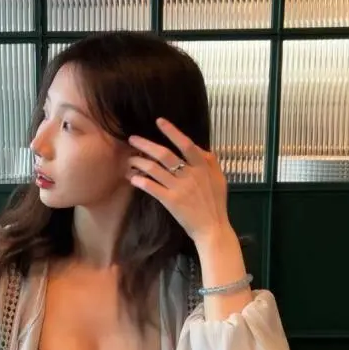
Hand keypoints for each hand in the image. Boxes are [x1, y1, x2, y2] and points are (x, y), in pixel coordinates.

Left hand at [127, 117, 231, 245]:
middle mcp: (190, 174)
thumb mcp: (219, 178)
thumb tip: (200, 148)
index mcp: (203, 166)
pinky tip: (132, 178)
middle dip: (146, 145)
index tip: (159, 121)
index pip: (186, 144)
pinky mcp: (171, 201)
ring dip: (139, 162)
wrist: (213, 228)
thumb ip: (210, 161)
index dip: (172, 132)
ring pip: (155, 169)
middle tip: (132, 138)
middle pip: (164, 155)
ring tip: (129, 159)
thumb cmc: (216, 203)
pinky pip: (152, 187)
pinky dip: (140, 181)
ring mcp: (180, 188)